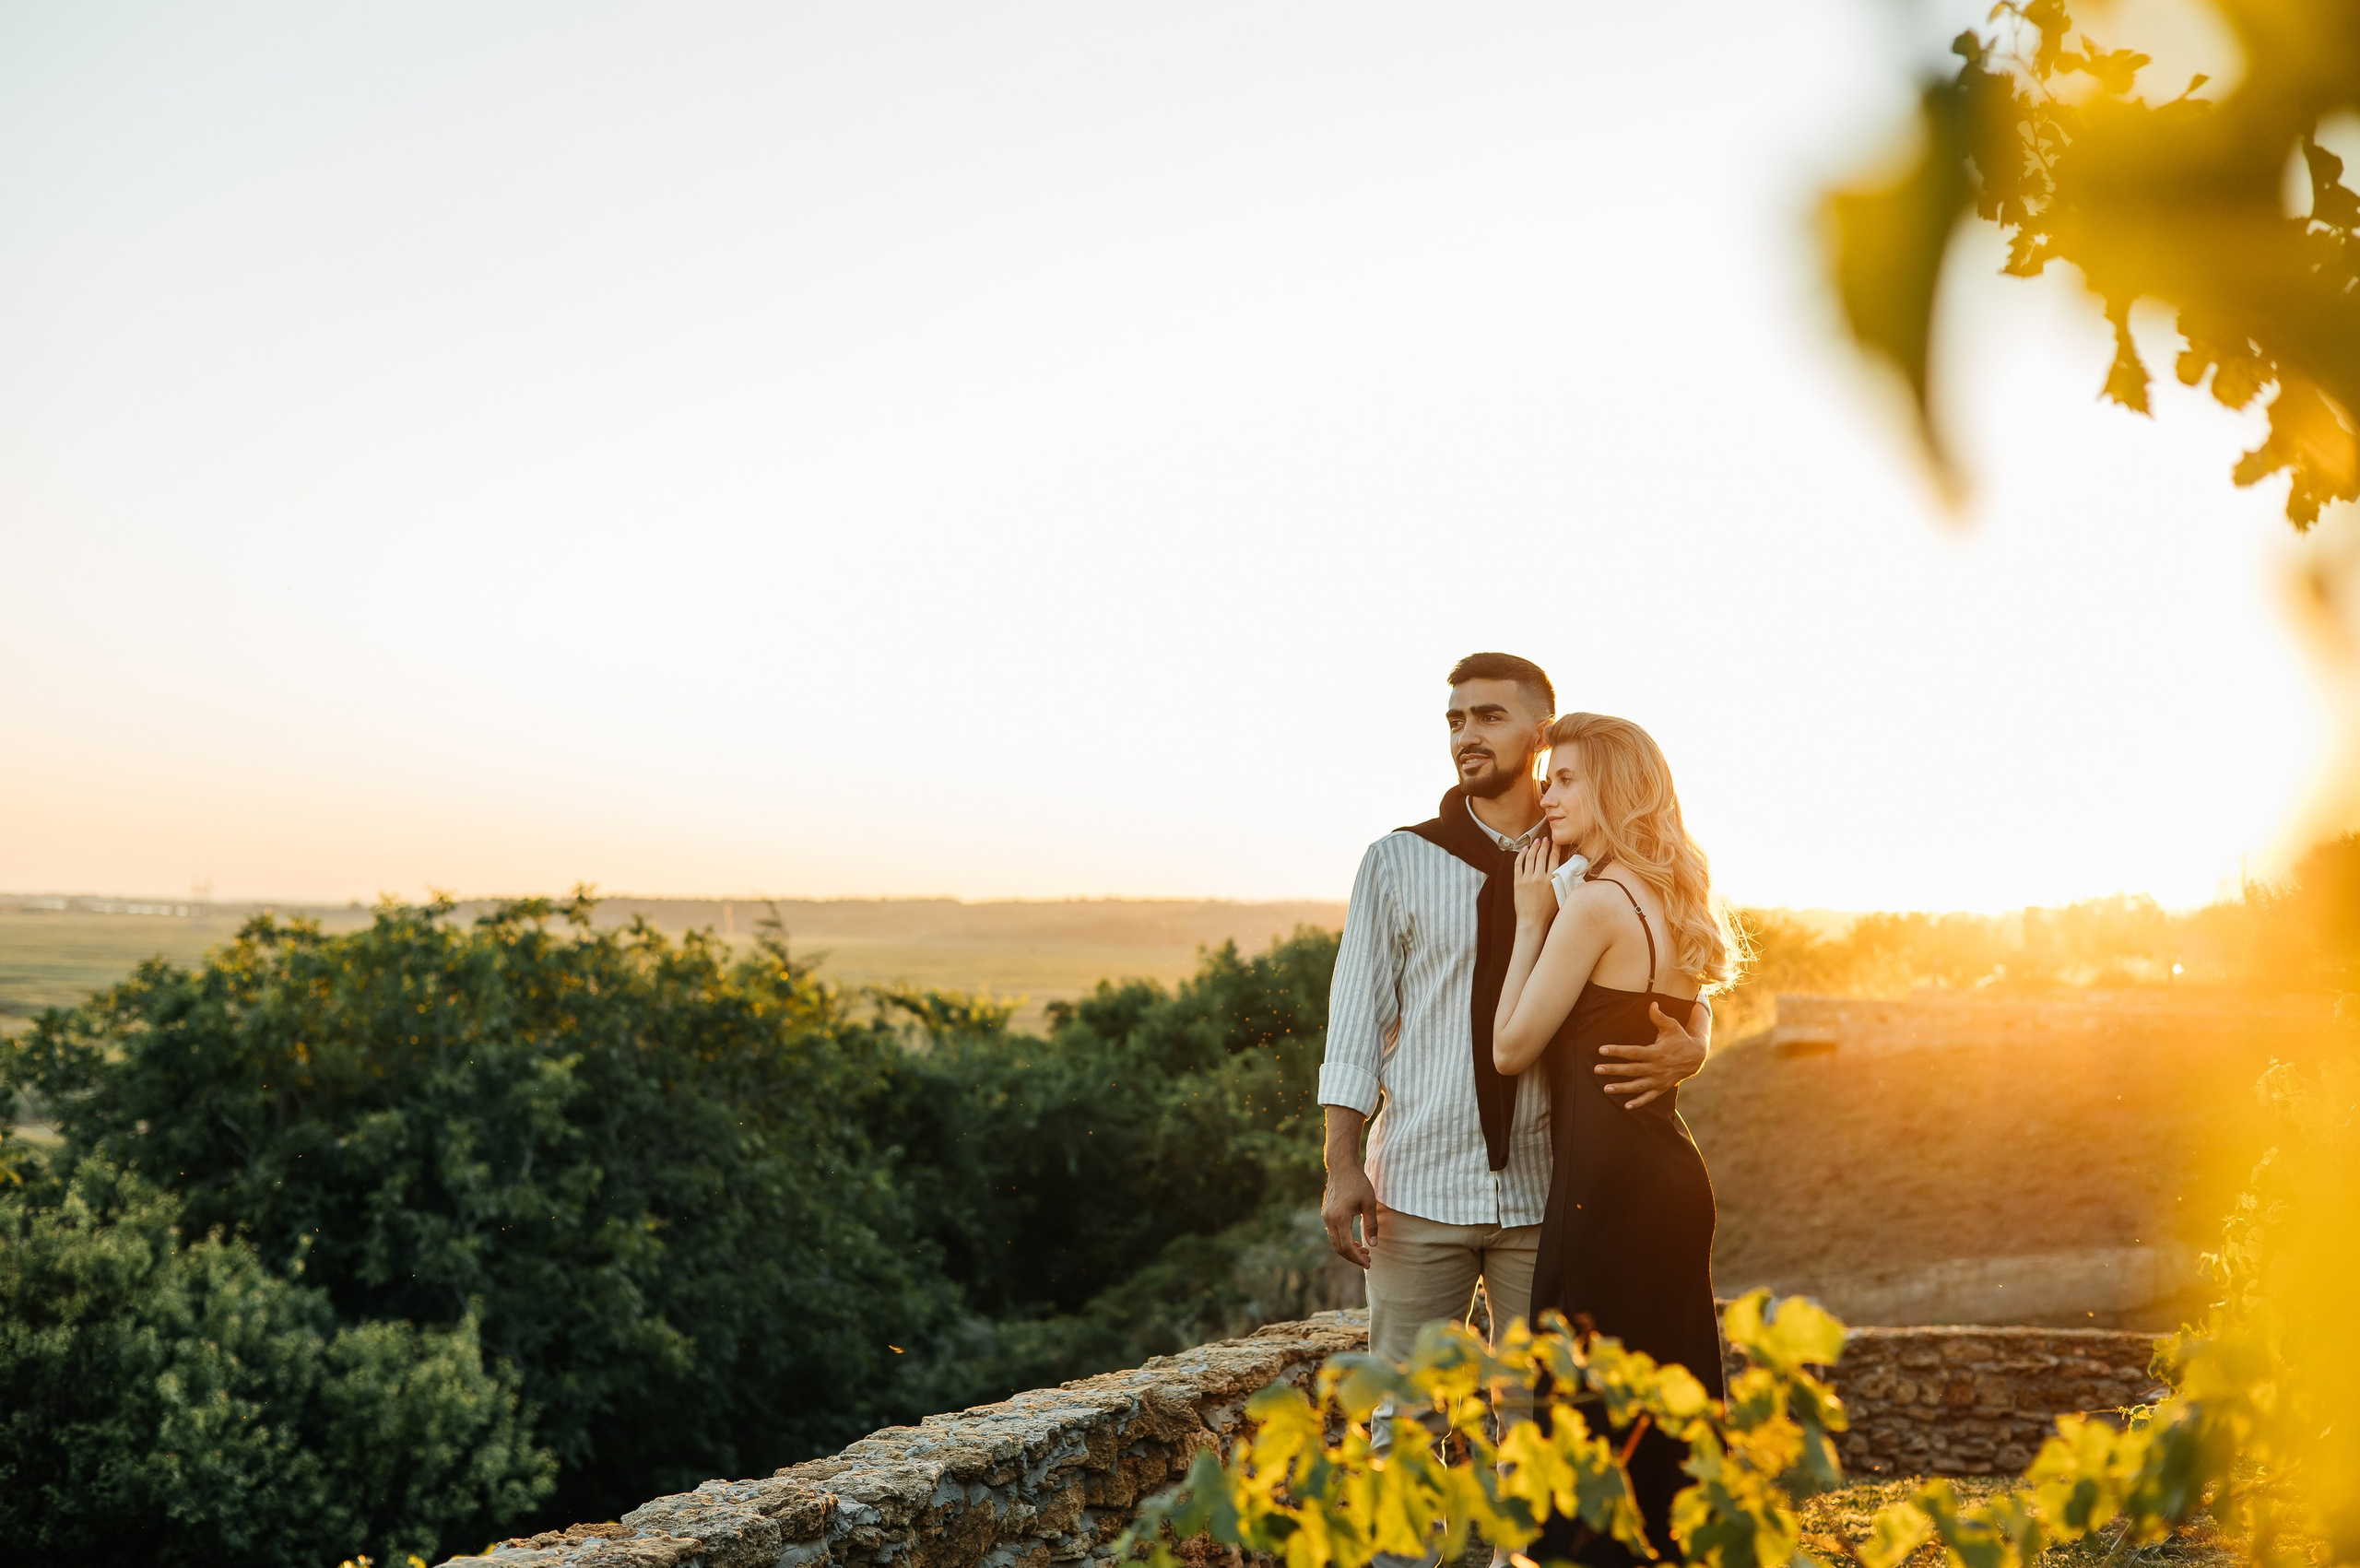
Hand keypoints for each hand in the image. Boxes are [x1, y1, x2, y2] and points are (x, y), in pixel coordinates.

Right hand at [1321, 1165, 1379, 1267]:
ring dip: (1348, 1250)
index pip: (1347, 1246)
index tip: (1369, 1263)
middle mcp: (1329, 1219)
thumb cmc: (1358, 1183)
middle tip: (1368, 1260)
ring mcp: (1326, 1216)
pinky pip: (1333, 1233)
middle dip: (1353, 1257)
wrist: (1342, 1167)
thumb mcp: (1369, 1203)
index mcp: (1340, 1218)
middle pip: (1339, 1248)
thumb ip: (1371, 1225)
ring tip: (1363, 1251)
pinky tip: (1355, 1240)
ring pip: (1335, 1241)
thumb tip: (1373, 1245)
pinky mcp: (1326, 1213)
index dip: (1357, 1258)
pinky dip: (1343, 1240)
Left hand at [1510, 836, 1560, 928]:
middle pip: (1542, 855)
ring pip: (1530, 857)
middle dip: (1544, 844)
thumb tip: (1565, 869)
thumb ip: (1562, 881)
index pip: (1555, 858)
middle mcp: (1540, 877)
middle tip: (1545, 839)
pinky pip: (1518, 864)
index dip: (1555, 847)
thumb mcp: (1559, 894)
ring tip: (1535, 841)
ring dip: (1533, 847)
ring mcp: (1528, 879)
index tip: (1555, 842)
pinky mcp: (1518, 882)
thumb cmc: (1547, 911)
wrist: (1532, 921)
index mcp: (1553, 880)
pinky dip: (1521, 855)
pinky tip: (1523, 850)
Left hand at [1595, 1000, 1709, 1110]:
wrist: (1696, 1057)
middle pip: (1631, 1070)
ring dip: (1622, 1088)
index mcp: (1656, 1052)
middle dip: (1613, 1070)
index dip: (1617, 1051)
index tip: (1601, 1050)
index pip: (1633, 1052)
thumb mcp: (1672, 1026)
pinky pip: (1649, 1097)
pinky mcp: (1662, 1087)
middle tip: (1596, 1069)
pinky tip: (1626, 1106)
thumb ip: (1659, 1017)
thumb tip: (1652, 1003)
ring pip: (1637, 1086)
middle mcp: (1656, 1068)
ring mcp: (1659, 1080)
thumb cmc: (1680, 1038)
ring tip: (1605, 1089)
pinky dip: (1639, 1103)